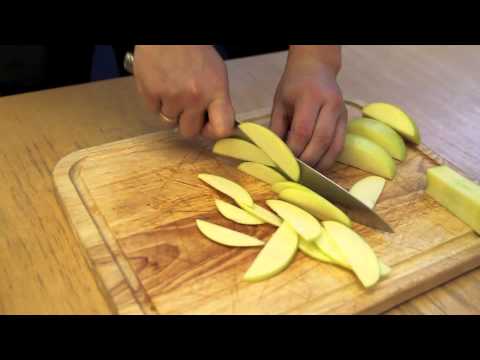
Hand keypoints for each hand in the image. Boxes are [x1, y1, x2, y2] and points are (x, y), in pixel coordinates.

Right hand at [133, 45, 234, 138]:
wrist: (168, 32)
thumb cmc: (194, 50)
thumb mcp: (216, 74)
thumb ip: (217, 100)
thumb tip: (214, 124)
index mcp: (216, 91)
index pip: (222, 128)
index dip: (213, 132)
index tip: (207, 127)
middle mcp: (195, 97)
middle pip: (189, 132)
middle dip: (186, 122)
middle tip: (185, 107)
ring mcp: (172, 96)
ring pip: (169, 122)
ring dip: (170, 109)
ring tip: (172, 88)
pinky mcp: (151, 93)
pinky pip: (153, 110)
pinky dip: (155, 100)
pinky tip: (160, 83)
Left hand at [270, 45, 346, 170]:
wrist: (316, 68)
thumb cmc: (294, 86)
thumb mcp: (279, 103)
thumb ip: (276, 129)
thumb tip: (273, 155)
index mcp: (310, 97)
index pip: (302, 130)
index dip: (293, 150)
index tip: (283, 162)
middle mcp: (330, 104)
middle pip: (320, 140)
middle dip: (307, 160)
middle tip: (294, 172)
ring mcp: (341, 113)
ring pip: (334, 146)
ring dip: (319, 164)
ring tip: (306, 174)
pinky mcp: (347, 121)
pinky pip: (340, 146)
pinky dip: (329, 159)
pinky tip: (317, 167)